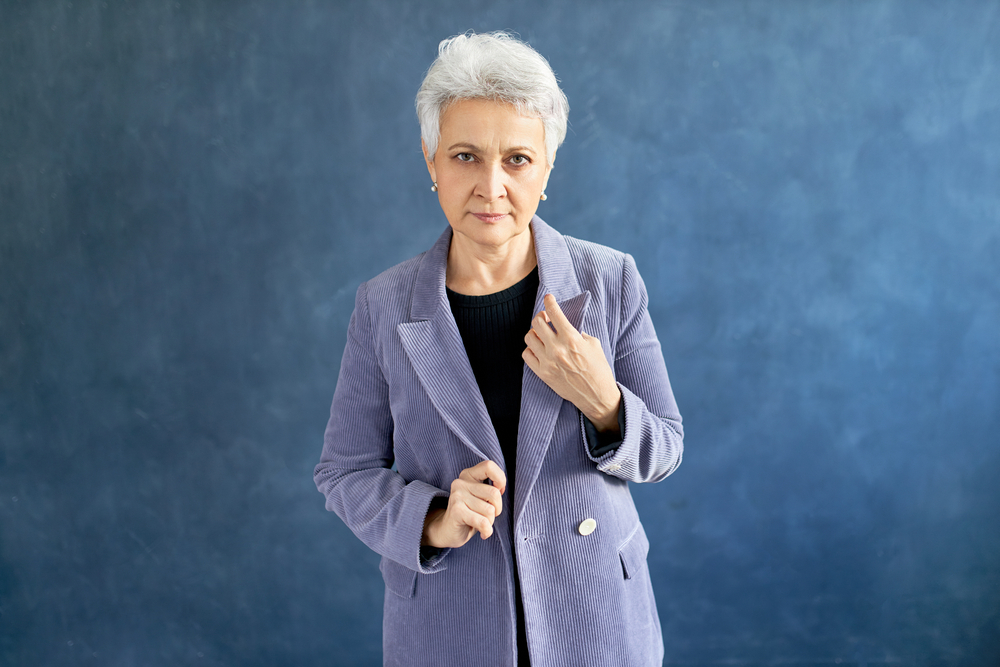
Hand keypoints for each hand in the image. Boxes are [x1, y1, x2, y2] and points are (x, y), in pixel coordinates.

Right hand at [422, 460, 506, 548]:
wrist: (447, 531)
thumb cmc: (470, 514)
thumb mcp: (480, 497)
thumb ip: (490, 489)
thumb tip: (501, 488)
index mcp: (468, 475)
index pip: (489, 466)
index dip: (500, 479)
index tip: (499, 492)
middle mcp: (460, 483)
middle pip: (494, 493)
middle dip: (497, 509)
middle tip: (488, 515)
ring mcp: (457, 496)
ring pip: (490, 510)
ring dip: (490, 522)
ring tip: (481, 523)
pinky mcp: (456, 511)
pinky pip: (483, 522)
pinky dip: (487, 531)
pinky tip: (483, 533)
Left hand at [523, 294, 621, 431]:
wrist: (596, 396)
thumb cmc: (598, 369)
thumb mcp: (593, 344)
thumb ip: (577, 332)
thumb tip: (564, 325)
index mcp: (571, 339)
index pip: (554, 313)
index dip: (549, 302)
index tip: (549, 298)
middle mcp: (557, 349)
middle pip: (537, 322)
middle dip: (541, 316)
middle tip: (546, 319)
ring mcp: (547, 362)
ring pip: (529, 337)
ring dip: (535, 332)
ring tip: (543, 335)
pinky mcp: (542, 374)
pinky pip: (526, 354)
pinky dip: (530, 349)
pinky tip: (539, 349)